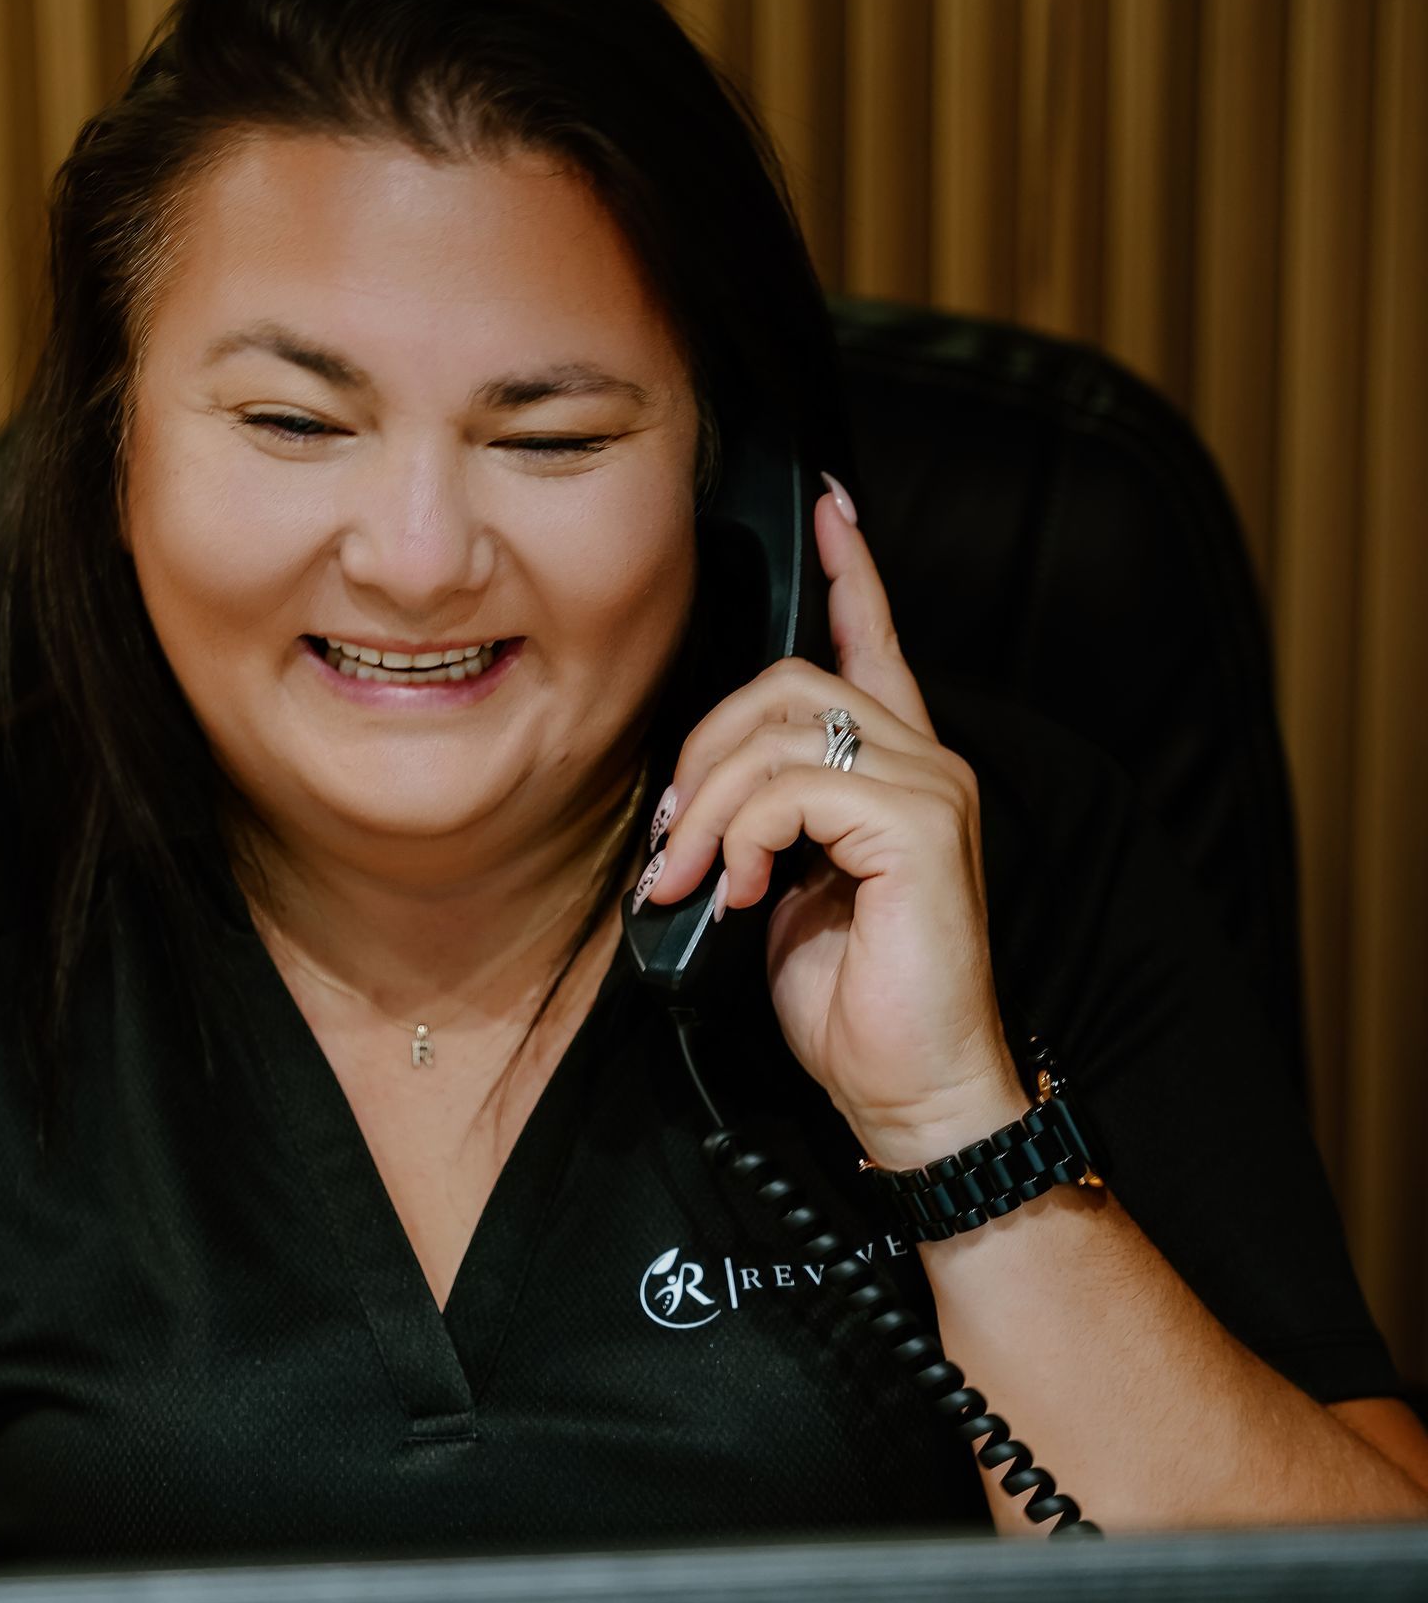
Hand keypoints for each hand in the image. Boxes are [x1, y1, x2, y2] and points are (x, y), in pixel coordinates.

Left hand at [634, 477, 1023, 1168]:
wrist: (908, 1093)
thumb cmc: (849, 1005)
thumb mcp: (780, 893)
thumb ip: (759, 822)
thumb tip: (695, 799)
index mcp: (895, 772)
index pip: (873, 643)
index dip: (850, 573)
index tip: (828, 508)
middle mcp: (924, 762)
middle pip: (789, 680)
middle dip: (704, 749)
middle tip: (673, 842)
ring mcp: (929, 789)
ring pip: (782, 727)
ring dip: (708, 804)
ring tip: (693, 878)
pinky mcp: (919, 827)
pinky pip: (794, 784)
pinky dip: (740, 833)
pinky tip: (736, 891)